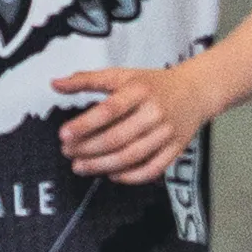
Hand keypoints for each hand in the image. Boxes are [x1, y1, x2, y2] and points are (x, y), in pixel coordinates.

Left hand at [52, 60, 212, 184]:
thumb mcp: (122, 75)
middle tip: (68, 153)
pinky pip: (152, 169)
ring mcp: (167, 133)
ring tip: (81, 167)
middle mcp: (154, 112)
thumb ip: (87, 79)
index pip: (109, 110)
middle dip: (88, 149)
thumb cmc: (153, 84)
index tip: (64, 135)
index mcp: (139, 91)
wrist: (196, 91)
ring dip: (102, 166)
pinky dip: (130, 177)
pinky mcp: (175, 149)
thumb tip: (55, 84)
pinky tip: (111, 175)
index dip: (85, 124)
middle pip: (117, 137)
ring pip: (131, 156)